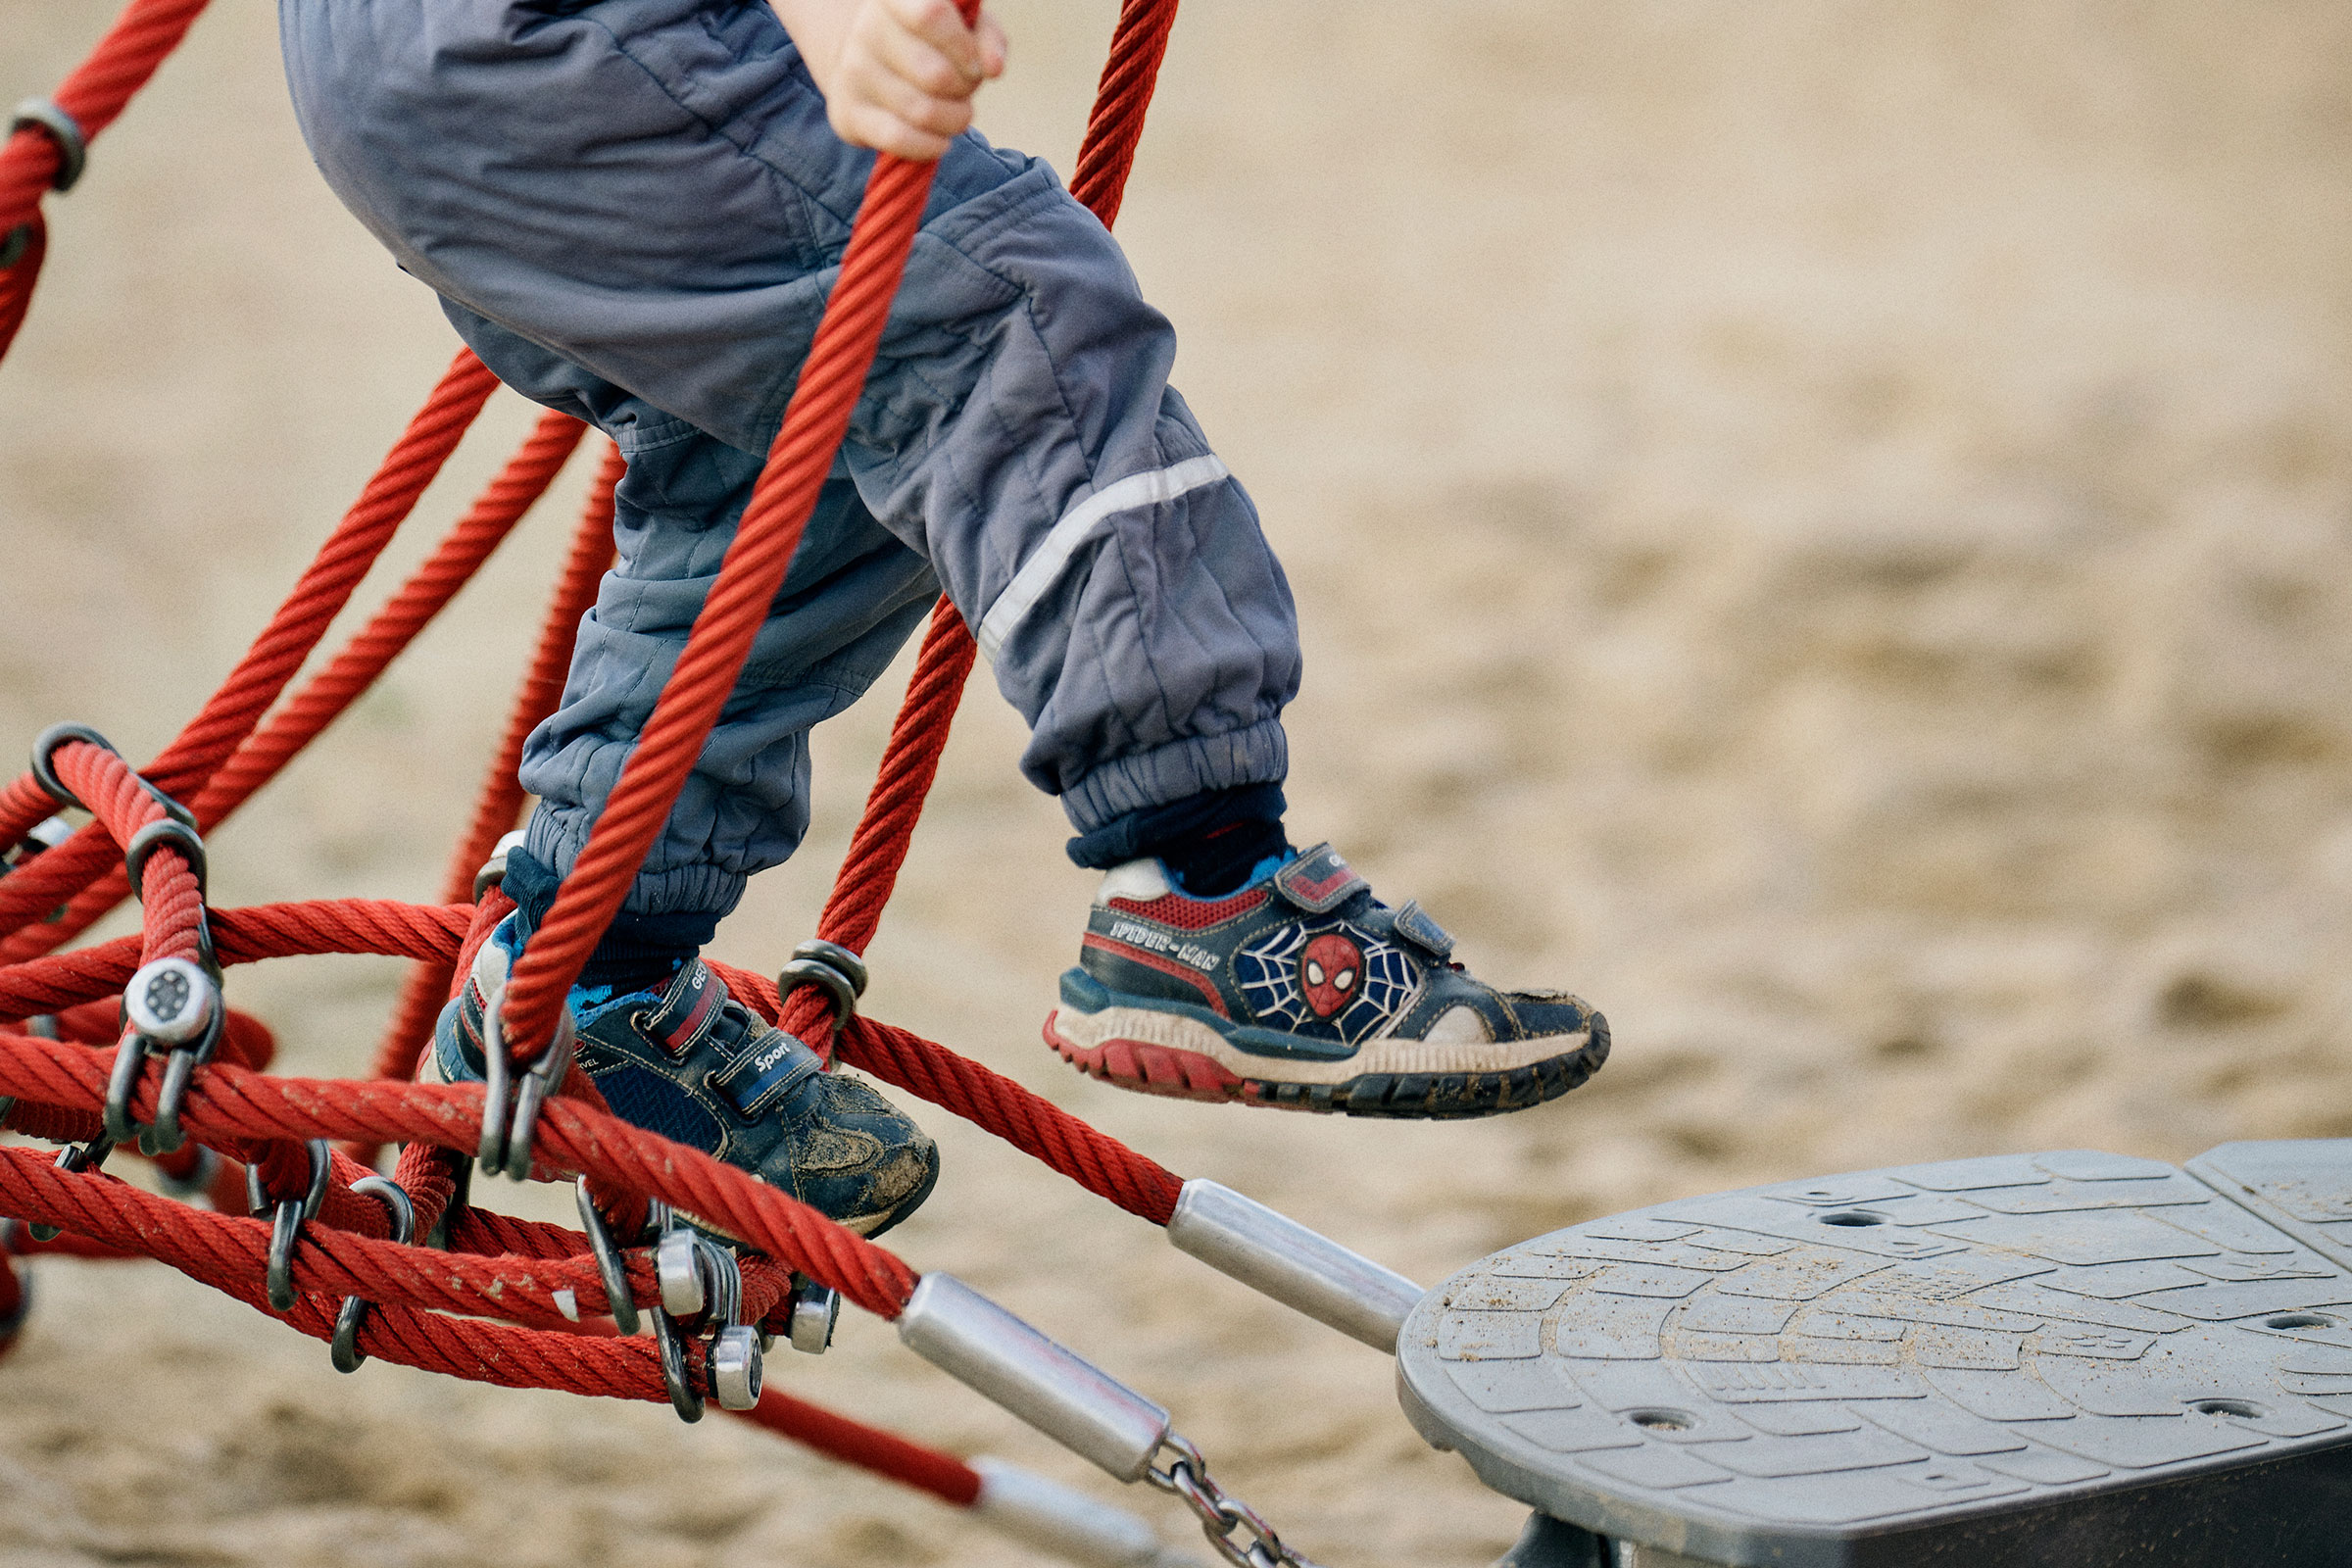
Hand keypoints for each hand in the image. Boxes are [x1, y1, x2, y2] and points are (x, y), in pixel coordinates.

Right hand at [778, 0, 1007, 161]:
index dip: (963, 47)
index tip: (974, 65)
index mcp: (894, 0)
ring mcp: (853, 73)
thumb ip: (985, 38)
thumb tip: (993, 67)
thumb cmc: (926, 42)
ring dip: (954, 121)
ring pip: (921, 111)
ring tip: (956, 114)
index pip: (931, 14)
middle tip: (964, 90)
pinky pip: (899, 139)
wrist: (863, 62)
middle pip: (935, 74)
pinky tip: (939, 141)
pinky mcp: (847, 113)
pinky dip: (930, 146)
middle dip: (963, 90)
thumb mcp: (962, 26)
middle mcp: (866, 30)